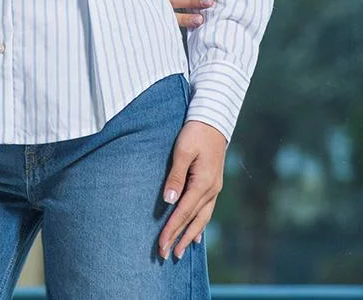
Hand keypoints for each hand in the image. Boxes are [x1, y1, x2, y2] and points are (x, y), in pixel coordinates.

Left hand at [158, 121, 226, 258]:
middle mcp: (211, 190)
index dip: (171, 230)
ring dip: (190, 234)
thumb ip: (175, 177)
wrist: (213, 119)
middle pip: (193, 220)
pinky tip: (196, 233)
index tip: (161, 245)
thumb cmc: (194, 132)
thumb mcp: (182, 152)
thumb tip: (169, 201)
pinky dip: (200, 223)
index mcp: (203, 183)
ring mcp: (214, 188)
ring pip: (202, 218)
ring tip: (181, 250)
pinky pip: (207, 210)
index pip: (183, 212)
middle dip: (179, 238)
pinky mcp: (213, 183)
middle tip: (167, 255)